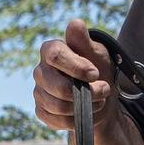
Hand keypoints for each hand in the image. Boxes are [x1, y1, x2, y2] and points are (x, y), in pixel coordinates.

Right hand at [32, 18, 116, 135]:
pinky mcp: (42, 111)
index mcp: (50, 51)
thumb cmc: (96, 67)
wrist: (99, 95)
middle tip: (104, 89)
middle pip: (57, 86)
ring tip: (99, 100)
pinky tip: (85, 112)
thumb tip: (75, 24)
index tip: (95, 74)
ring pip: (58, 106)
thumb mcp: (96, 52)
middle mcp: (41, 71)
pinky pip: (54, 120)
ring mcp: (39, 92)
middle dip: (86, 92)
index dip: (76, 67)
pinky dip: (75, 120)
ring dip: (84, 107)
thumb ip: (84, 41)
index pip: (55, 56)